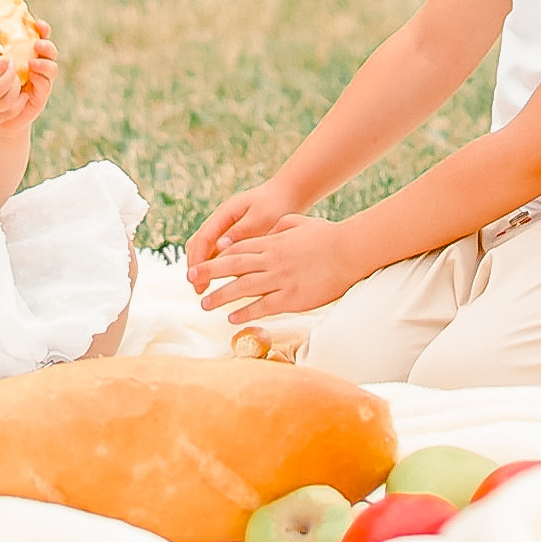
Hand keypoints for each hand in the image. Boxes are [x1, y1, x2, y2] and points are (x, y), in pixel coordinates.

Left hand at [0, 21, 56, 135]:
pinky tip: (33, 79)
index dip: (40, 29)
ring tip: (33, 62)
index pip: (35, 36)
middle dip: (46, 44)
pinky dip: (41, 82)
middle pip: (48, 50)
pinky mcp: (38, 97)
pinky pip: (44, 87)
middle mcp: (34, 64)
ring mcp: (38, 80)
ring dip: (45, 64)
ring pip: (50, 68)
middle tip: (37, 43)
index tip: (37, 23)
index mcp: (22, 52)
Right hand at [184, 179, 304, 277]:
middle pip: (198, 244)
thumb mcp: (260, 217)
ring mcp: (225, 227)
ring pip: (206, 249)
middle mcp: (221, 221)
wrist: (288, 194)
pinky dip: (215, 265)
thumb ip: (241, 232)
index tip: (195, 278)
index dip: (197, 259)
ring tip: (205, 289)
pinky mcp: (234, 235)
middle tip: (198, 289)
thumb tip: (219, 247)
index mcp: (224, 213)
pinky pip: (218, 251)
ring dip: (204, 267)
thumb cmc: (276, 204)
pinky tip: (221, 280)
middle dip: (196, 266)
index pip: (202, 238)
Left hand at [190, 216, 359, 322]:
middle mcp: (272, 260)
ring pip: (242, 288)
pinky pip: (262, 306)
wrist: (350, 251)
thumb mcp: (302, 223)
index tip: (204, 263)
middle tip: (190, 280)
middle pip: (232, 266)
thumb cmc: (330, 236)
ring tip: (205, 304)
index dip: (219, 257)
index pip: (238, 249)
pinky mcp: (291, 297)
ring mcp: (280, 279)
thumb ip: (284, 226)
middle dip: (208, 273)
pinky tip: (231, 318)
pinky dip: (244, 312)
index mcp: (273, 242)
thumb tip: (273, 229)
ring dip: (221, 296)